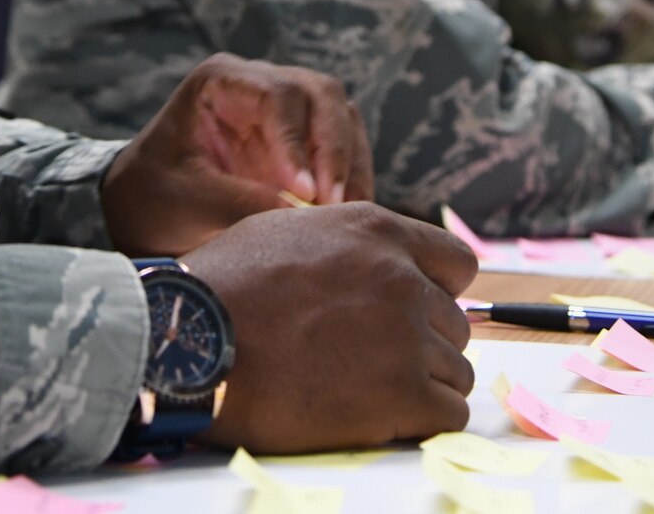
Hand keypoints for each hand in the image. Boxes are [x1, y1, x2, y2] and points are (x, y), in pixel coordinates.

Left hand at [102, 55, 373, 257]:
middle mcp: (260, 82)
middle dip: (335, 150)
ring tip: (345, 215)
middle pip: (321, 95)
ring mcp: (286, 108)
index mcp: (221, 80)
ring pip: (341, 117)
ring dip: (351, 166)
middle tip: (334, 205)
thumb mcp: (186, 200)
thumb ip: (238, 202)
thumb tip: (301, 214)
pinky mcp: (304, 139)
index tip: (304, 192)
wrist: (146, 208)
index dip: (296, 141)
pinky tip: (345, 216)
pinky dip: (351, 179)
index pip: (277, 95)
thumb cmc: (154, 196)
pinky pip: (344, 147)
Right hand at [189, 204, 475, 452]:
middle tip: (372, 360)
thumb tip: (359, 257)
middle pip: (454, 322)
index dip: (437, 290)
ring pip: (455, 370)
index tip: (412, 311)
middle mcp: (402, 277)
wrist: (196, 343)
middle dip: (422, 343)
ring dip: (422, 384)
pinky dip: (422, 422)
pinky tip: (382, 418)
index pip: (457, 262)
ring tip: (368, 390)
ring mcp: (406, 335)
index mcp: (376, 232)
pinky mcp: (402, 392)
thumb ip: (340, 242)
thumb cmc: (224, 288)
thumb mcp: (285, 231)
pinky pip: (448, 414)